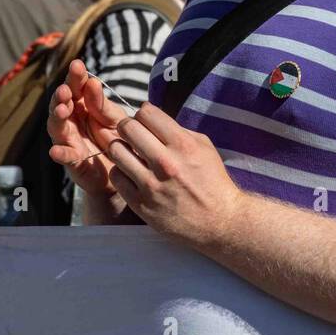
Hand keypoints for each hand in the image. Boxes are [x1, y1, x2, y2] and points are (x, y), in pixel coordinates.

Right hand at [47, 60, 126, 198]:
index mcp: (83, 106)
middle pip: (61, 104)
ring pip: (58, 127)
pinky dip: (59, 153)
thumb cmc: (119, 139)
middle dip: (61, 96)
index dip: (75, 77)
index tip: (78, 65)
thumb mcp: (115, 119)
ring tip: (62, 110)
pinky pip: (64, 156)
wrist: (127, 170)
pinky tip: (55, 150)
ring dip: (58, 118)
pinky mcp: (73, 161)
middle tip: (65, 89)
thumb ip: (102, 104)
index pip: (76, 88)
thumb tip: (92, 82)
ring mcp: (70, 140)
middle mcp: (72, 121)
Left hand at [105, 100, 242, 247]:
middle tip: (132, 133)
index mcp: (183, 146)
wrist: (219, 221)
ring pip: (116, 151)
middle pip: (128, 128)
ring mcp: (151, 185)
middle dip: (128, 126)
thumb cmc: (212, 181)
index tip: (146, 121)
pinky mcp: (141, 204)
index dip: (144, 113)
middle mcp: (166, 163)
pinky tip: (131, 173)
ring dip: (121, 148)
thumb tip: (152, 118)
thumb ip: (178, 131)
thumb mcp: (204, 147)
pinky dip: (121, 171)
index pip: (147, 113)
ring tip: (129, 153)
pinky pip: (116, 177)